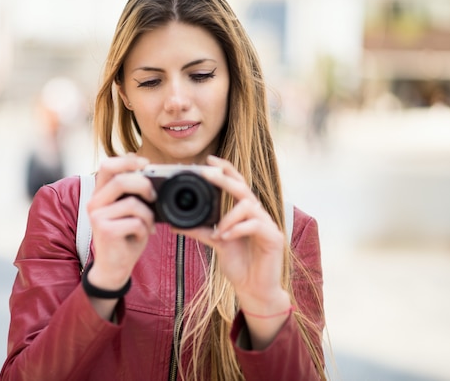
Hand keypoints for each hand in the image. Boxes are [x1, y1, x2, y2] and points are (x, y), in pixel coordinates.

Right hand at [86, 154, 156, 290]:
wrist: (114, 268)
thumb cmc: (125, 237)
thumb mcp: (130, 211)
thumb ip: (134, 193)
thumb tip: (149, 172)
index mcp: (100, 194)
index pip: (107, 166)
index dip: (127, 161)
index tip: (146, 163)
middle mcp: (94, 202)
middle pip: (121, 180)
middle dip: (144, 186)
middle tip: (154, 198)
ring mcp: (97, 216)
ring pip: (131, 203)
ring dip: (148, 215)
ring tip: (148, 225)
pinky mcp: (105, 231)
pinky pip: (135, 222)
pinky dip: (145, 229)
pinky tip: (141, 236)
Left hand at [177, 155, 289, 308]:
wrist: (255, 290)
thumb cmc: (239, 265)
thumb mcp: (216, 244)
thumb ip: (200, 231)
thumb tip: (175, 224)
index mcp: (245, 212)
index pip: (237, 183)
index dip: (225, 169)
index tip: (208, 160)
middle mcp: (258, 214)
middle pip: (242, 187)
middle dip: (223, 178)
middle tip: (205, 174)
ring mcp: (268, 225)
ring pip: (248, 205)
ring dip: (228, 217)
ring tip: (218, 232)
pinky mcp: (274, 238)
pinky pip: (255, 225)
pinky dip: (237, 229)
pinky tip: (226, 238)